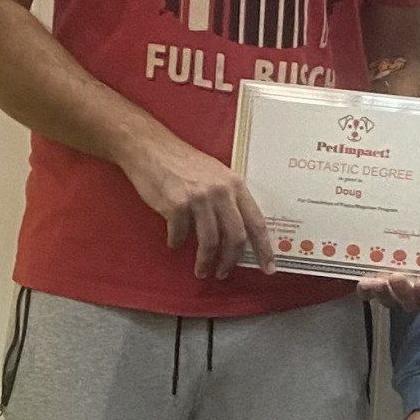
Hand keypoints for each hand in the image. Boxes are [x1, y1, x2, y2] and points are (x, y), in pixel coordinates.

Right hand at [119, 132, 274, 280]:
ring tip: (201, 271)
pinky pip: (180, 235)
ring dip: (205, 262)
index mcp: (235, 185)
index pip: (256, 222)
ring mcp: (199, 198)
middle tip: (224, 273)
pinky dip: (177, 243)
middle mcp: (220, 191)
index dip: (265, 249)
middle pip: (235, 237)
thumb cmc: (182, 162)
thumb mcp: (215, 173)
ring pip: (210, 242)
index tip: (269, 268)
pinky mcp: (176, 205)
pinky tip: (175, 244)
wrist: (149, 147)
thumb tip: (240, 232)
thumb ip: (229, 198)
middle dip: (231, 261)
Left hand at [358, 271, 419, 315]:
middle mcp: (415, 292)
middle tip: (397, 277)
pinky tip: (363, 281)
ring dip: (383, 292)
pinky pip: (370, 294)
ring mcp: (394, 291)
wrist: (401, 226)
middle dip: (404, 292)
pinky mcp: (375, 286)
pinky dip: (366, 290)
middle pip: (412, 302)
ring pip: (390, 300)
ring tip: (376, 281)